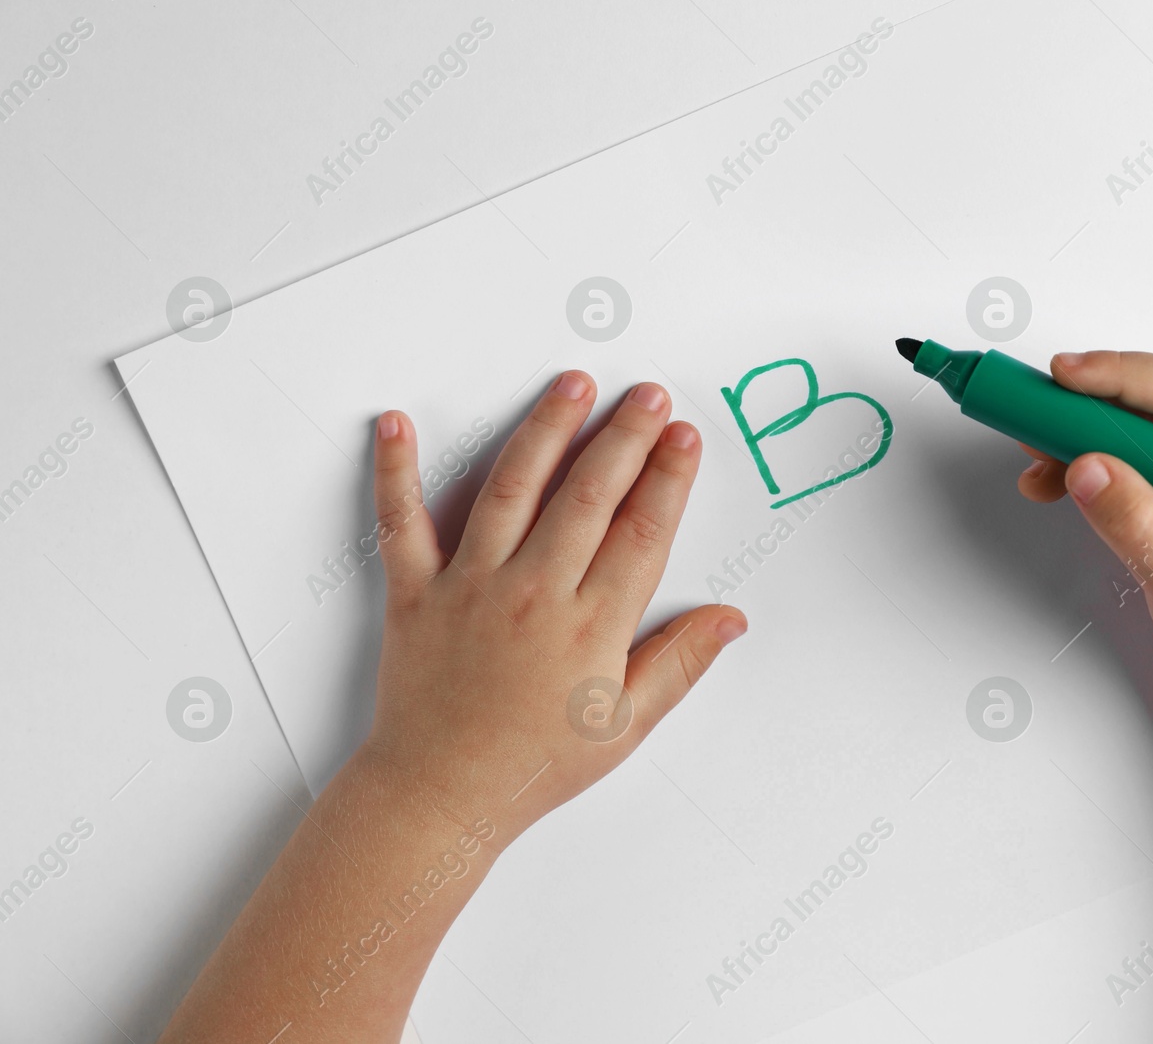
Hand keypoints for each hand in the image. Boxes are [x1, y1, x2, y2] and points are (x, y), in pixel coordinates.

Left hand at [360, 373, 745, 837]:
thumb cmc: (534, 765)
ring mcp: (471, 587)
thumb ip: (679, 663)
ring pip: (513, 489)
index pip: (641, 534)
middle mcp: (533, 595)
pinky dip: (395, 470)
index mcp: (590, 628)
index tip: (685, 437)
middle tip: (647, 395)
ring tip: (572, 382)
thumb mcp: (624, 726)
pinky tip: (397, 421)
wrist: (439, 797)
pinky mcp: (416, 592)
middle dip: (623, 437)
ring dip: (545, 430)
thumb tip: (730, 617)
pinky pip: (402, 522)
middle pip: (587, 497)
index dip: (668, 480)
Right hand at [1016, 351, 1152, 702]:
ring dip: (1077, 433)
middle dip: (1086, 403)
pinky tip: (1052, 479)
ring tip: (1034, 463)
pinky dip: (1085, 456)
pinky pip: (1127, 445)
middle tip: (1029, 414)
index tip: (1061, 377)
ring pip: (1132, 418)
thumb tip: (1085, 466)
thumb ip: (1139, 524)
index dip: (1118, 375)